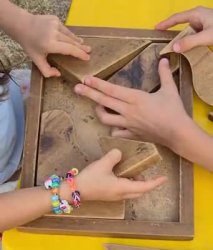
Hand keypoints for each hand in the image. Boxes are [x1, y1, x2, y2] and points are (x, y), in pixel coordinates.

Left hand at [18, 14, 90, 76]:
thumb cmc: (30, 44)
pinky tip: (73, 39)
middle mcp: (54, 33)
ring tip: (84, 45)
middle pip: (72, 42)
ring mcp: (55, 24)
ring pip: (69, 35)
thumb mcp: (36, 60)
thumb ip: (47, 71)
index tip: (87, 57)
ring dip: (77, 41)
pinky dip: (69, 35)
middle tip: (89, 51)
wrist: (22, 25)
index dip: (79, 54)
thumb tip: (58, 74)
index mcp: (50, 44)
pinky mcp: (55, 19)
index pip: (69, 49)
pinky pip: (65, 29)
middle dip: (81, 47)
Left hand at [74, 58, 188, 149]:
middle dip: (88, 94)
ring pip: (106, 119)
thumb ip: (164, 74)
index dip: (97, 84)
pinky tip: (113, 125)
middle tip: (77, 88)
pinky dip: (113, 128)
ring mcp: (128, 125)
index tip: (86, 79)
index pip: (112, 90)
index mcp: (135, 98)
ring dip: (99, 111)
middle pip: (103, 102)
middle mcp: (128, 111)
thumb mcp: (169, 89)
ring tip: (97, 105)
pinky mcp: (131, 135)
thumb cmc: (174, 111)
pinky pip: (116, 132)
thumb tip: (163, 59)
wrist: (177, 133)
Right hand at [74, 150, 165, 200]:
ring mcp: (115, 196)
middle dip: (146, 184)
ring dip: (136, 184)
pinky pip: (124, 191)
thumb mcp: (103, 164)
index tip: (164, 179)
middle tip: (148, 174)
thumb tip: (119, 153)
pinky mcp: (109, 195)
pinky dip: (128, 184)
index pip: (144, 187)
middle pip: (140, 192)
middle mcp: (121, 195)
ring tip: (133, 171)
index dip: (155, 183)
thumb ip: (114, 156)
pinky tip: (121, 174)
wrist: (74, 191)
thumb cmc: (90, 179)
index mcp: (123, 188)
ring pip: (132, 192)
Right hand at [156, 6, 212, 51]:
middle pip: (181, 25)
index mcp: (196, 14)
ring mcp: (203, 23)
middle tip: (164, 42)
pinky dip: (189, 42)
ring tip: (175, 49)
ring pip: (188, 32)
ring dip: (182, 40)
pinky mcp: (207, 29)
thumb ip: (190, 42)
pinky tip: (188, 49)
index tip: (156, 28)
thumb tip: (174, 47)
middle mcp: (199, 17)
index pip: (176, 18)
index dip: (165, 23)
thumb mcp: (205, 36)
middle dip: (173, 34)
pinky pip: (194, 36)